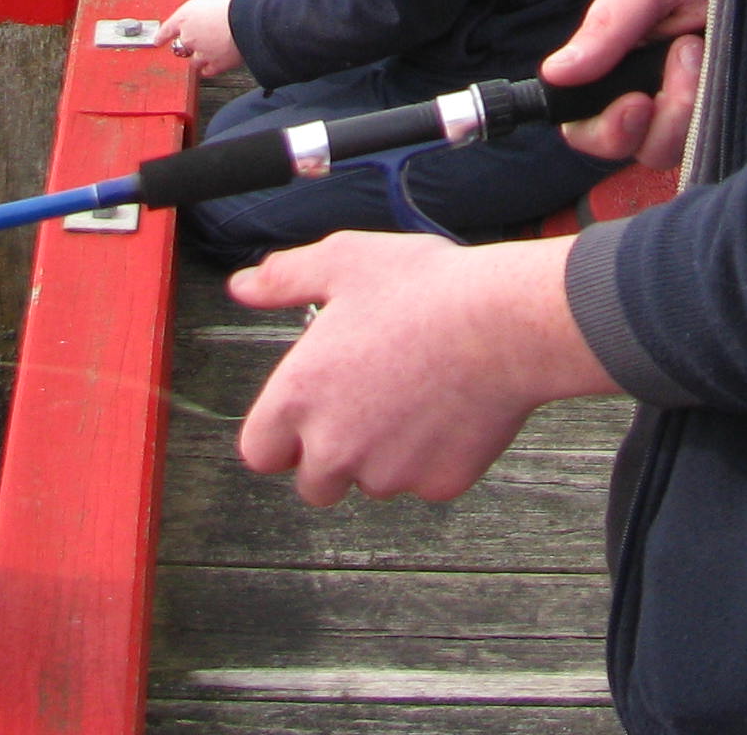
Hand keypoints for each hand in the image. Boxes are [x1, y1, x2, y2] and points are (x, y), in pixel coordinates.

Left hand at [160, 0, 243, 76]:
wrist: (248, 23)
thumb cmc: (230, 3)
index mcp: (184, 19)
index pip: (166, 30)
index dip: (162, 35)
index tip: (157, 40)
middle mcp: (189, 38)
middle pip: (181, 45)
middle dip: (187, 42)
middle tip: (197, 38)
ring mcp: (202, 53)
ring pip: (193, 60)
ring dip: (196, 57)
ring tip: (203, 53)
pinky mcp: (216, 64)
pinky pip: (207, 70)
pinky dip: (208, 68)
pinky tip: (211, 65)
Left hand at [232, 233, 613, 503]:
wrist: (504, 323)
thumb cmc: (422, 288)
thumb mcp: (343, 261)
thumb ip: (283, 279)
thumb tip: (241, 286)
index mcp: (298, 400)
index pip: (260, 453)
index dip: (280, 434)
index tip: (307, 409)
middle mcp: (335, 449)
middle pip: (315, 482)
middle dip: (332, 454)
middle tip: (366, 401)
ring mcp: (388, 473)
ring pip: (373, 480)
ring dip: (384, 453)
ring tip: (415, 390)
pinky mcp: (438, 484)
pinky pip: (425, 480)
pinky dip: (432, 454)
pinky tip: (450, 406)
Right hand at [545, 0, 715, 167]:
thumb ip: (608, 21)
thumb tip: (556, 72)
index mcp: (622, 59)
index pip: (584, 120)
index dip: (597, 128)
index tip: (632, 105)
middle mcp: (653, 92)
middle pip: (625, 146)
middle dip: (644, 123)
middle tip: (674, 72)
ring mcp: (693, 110)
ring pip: (665, 151)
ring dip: (684, 108)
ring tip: (702, 51)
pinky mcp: (731, 120)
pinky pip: (711, 146)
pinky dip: (715, 117)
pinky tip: (727, 75)